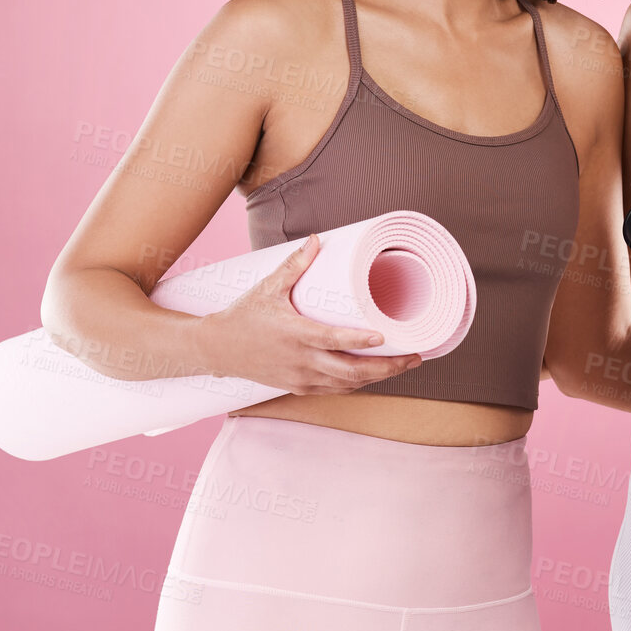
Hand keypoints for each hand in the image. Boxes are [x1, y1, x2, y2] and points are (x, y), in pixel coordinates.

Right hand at [196, 234, 422, 394]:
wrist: (217, 350)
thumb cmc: (243, 316)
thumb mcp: (267, 288)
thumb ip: (294, 265)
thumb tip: (316, 240)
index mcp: (295, 335)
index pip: (334, 341)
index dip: (361, 342)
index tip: (385, 337)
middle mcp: (301, 361)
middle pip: (352, 372)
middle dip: (386, 368)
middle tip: (413, 357)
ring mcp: (301, 378)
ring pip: (347, 384)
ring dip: (377, 378)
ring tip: (402, 365)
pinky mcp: (298, 387)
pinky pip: (334, 390)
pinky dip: (356, 384)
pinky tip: (373, 375)